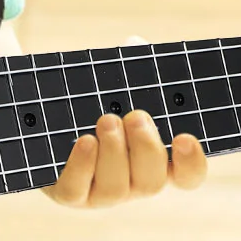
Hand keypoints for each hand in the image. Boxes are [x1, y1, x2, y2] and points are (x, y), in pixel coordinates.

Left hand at [44, 35, 208, 208]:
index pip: (187, 175)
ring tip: (106, 119)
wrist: (49, 119)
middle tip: (136, 116)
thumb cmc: (95, 102)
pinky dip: (82, 165)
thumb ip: (132, 69)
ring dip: (115, 153)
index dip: (192, 163)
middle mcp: (133, 182)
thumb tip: (135, 45)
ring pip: (116, 188)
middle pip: (152, 182)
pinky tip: (85, 140)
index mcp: (156, 159)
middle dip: (146, 148)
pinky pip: (77, 189)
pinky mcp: (69, 194)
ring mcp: (102, 193)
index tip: (184, 137)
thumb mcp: (117, 86)